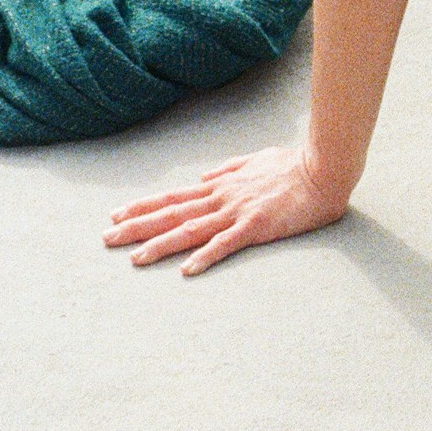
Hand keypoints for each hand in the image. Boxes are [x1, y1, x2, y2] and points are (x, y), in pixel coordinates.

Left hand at [104, 140, 349, 277]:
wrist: (324, 168)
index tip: (117, 214)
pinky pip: (227, 244)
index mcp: (222, 185)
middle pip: (173, 213)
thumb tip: (206, 176)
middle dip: (138, 226)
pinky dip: (205, 256)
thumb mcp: (256, 159)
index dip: (144, 206)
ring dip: (161, 244)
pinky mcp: (257, 227)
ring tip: (134, 258)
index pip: (174, 197)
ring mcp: (238, 212)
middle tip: (107, 237)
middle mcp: (223, 198)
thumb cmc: (294, 165)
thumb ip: (229, 169)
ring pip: (191, 229)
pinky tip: (187, 270)